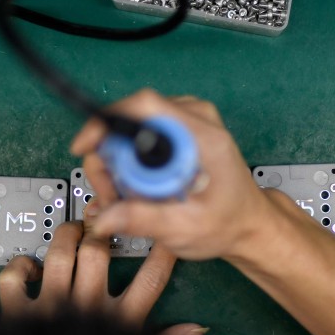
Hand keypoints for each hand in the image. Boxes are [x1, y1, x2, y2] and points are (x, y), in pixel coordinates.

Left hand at [0, 216, 207, 334]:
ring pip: (59, 253)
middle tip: (101, 227)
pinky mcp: (17, 312)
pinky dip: (19, 265)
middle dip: (102, 232)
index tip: (162, 235)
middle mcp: (85, 307)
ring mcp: (50, 306)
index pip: (151, 277)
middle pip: (98, 251)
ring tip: (72, 232)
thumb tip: (197, 330)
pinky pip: (13, 276)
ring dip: (66, 235)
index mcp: (119, 321)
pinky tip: (30, 266)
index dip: (162, 251)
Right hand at [70, 89, 278, 260]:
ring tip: (131, 200)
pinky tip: (140, 190)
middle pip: (129, 119)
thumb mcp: (185, 228)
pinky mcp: (178, 130)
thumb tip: (105, 218)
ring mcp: (186, 121)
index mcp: (201, 135)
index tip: (86, 146)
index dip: (107, 121)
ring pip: (130, 129)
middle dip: (111, 160)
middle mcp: (194, 118)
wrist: (247, 224)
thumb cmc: (227, 222)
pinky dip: (130, 164)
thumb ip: (144, 220)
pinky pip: (139, 137)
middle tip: (114, 198)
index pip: (144, 105)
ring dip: (119, 166)